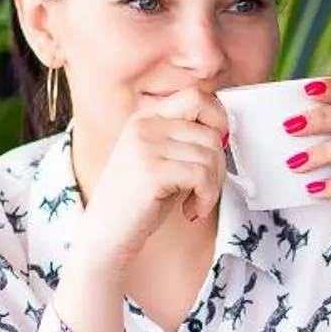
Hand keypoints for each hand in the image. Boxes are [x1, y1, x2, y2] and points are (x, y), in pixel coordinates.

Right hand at [76, 88, 226, 266]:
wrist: (106, 234)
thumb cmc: (138, 203)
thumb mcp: (162, 160)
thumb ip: (186, 141)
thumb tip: (225, 132)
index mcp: (146, 118)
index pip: (196, 97)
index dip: (218, 120)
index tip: (216, 150)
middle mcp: (144, 126)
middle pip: (209, 131)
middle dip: (220, 164)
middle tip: (206, 188)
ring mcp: (145, 146)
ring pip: (210, 155)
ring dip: (213, 186)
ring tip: (196, 202)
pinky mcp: (151, 170)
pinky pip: (202, 175)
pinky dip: (206, 197)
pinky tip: (192, 211)